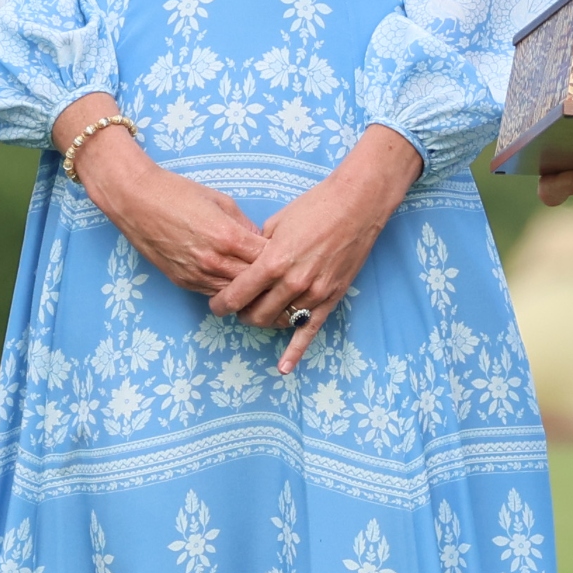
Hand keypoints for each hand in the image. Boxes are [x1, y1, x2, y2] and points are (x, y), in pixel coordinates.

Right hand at [52, 92, 265, 291]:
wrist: (134, 200)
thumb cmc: (176, 193)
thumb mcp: (221, 200)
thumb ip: (245, 225)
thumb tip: (262, 242)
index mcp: (228, 237)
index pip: (268, 260)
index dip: (282, 260)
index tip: (291, 257)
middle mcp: (214, 262)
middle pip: (255, 283)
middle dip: (271, 281)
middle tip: (285, 279)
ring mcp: (197, 275)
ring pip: (235, 295)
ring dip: (250, 292)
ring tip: (265, 288)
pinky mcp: (183, 282)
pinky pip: (214, 294)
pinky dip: (228, 291)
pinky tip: (237, 286)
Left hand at [209, 125, 422, 373]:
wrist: (357, 205)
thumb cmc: (315, 207)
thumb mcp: (276, 223)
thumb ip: (258, 248)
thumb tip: (247, 264)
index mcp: (273, 262)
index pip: (237, 294)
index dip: (221, 304)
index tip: (215, 306)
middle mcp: (292, 282)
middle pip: (255, 313)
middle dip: (241, 314)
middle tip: (237, 308)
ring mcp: (313, 293)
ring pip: (279, 322)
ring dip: (263, 322)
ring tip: (257, 315)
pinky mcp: (331, 298)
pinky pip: (310, 331)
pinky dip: (296, 351)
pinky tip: (284, 367)